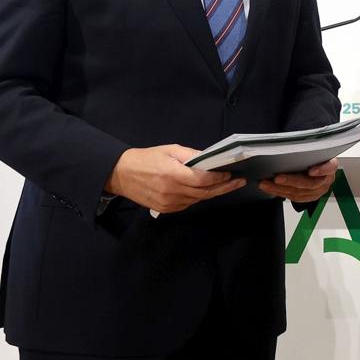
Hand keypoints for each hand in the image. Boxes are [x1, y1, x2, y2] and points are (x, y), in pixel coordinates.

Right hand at [105, 144, 245, 213]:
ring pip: (198, 200)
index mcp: (174, 175)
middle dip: (224, 187)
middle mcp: (172, 191)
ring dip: (212, 193)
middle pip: (204, 193)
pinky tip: (206, 191)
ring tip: (226, 185)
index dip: (219, 177)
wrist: (121, 174)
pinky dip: (199, 198)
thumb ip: (191, 155)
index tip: (231, 173)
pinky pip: (188, 204)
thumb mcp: (170, 150)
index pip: (203, 179)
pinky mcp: (165, 209)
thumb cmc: (146, 158)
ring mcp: (169, 203)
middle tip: (239, 182)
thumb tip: (210, 159)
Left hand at [259, 158, 338, 202]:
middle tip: (277, 178)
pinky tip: (270, 188)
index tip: (311, 171)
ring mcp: (318, 191)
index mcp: (331, 166)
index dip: (321, 170)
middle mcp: (326, 180)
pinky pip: (294, 197)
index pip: (330, 167)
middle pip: (310, 183)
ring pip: (299, 193)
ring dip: (280, 189)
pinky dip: (280, 193)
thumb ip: (307, 150)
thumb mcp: (316, 151)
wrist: (320, 168)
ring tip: (266, 184)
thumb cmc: (316, 157)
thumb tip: (289, 143)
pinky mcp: (309, 197)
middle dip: (291, 181)